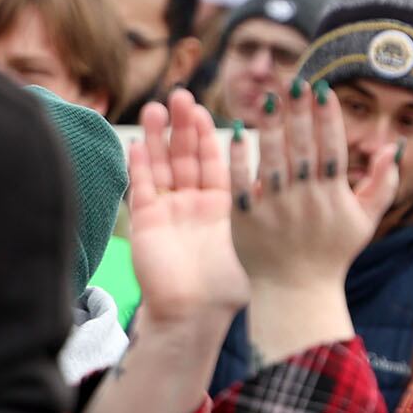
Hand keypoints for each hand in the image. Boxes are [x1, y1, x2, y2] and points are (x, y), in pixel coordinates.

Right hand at [123, 91, 249, 331]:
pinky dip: (139, 165)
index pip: (213, 162)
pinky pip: (142, 187)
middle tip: (180, 96)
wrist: (194, 317)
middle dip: (182, 126)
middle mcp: (192, 205)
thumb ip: (254, 213)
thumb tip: (276, 187)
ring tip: (155, 107)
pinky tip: (136, 142)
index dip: (207, 135)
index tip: (205, 109)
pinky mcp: (146, 222)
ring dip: (157, 137)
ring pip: (161, 166)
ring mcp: (167, 211)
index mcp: (220, 208)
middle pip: (185, 157)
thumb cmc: (225, 289)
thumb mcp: (248, 243)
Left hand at [235, 82, 384, 361]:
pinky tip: (236, 131)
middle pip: (303, 148)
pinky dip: (239, 157)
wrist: (296, 291)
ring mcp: (275, 209)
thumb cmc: (332, 253)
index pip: (332, 148)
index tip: (322, 89)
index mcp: (333, 197)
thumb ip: (382, 183)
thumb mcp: (365, 221)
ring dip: (271, 127)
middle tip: (295, 83)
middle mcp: (305, 200)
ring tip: (268, 98)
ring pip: (273, 159)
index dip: (328, 118)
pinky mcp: (247, 218)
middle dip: (300, 114)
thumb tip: (394, 147)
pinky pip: (242, 182)